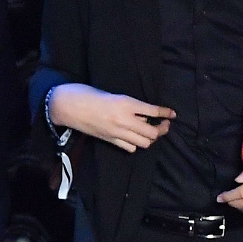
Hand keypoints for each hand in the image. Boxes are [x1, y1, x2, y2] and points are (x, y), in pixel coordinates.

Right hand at [47, 84, 174, 152]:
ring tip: (153, 131)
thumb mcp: (114, 94)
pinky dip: (137, 143)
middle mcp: (124, 120)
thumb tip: (146, 113)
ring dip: (151, 138)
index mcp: (126, 103)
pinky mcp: (110, 140)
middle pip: (152, 133)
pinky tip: (136, 137)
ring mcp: (117, 132)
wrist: (69, 105)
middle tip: (165, 124)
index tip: (173, 114)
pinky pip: (130, 147)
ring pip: (144, 142)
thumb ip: (130, 104)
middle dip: (162, 129)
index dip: (165, 113)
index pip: (153, 112)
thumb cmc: (90, 94)